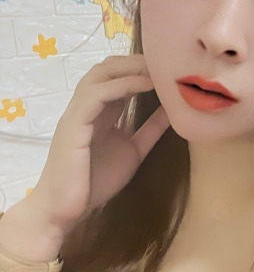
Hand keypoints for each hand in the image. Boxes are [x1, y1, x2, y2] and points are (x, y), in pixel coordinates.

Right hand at [30, 54, 169, 235]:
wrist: (64, 210)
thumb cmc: (94, 183)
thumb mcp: (133, 151)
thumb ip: (149, 131)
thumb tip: (171, 111)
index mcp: (97, 112)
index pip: (116, 78)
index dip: (140, 69)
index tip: (168, 70)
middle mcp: (85, 107)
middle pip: (107, 68)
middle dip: (136, 61)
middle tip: (165, 63)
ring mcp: (77, 113)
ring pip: (100, 74)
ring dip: (130, 67)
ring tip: (158, 69)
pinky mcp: (73, 124)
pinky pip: (96, 94)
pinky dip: (122, 85)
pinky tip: (145, 85)